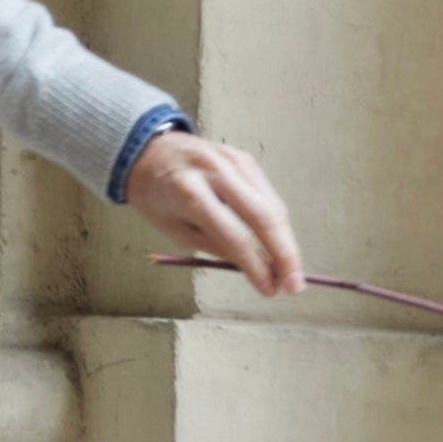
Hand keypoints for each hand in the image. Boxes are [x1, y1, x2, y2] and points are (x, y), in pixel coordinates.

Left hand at [125, 130, 304, 297]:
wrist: (148, 151)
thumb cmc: (155, 195)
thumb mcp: (173, 229)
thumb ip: (214, 247)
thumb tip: (257, 270)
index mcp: (189, 192)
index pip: (234, 234)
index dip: (255, 266)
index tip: (268, 290)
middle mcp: (216, 171)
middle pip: (264, 216)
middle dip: (285, 255)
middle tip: (294, 286)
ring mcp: (234, 160)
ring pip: (273, 205)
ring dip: (286, 241)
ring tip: (289, 271)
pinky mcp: (245, 158)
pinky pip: (267, 194)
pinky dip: (276, 221)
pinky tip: (276, 243)